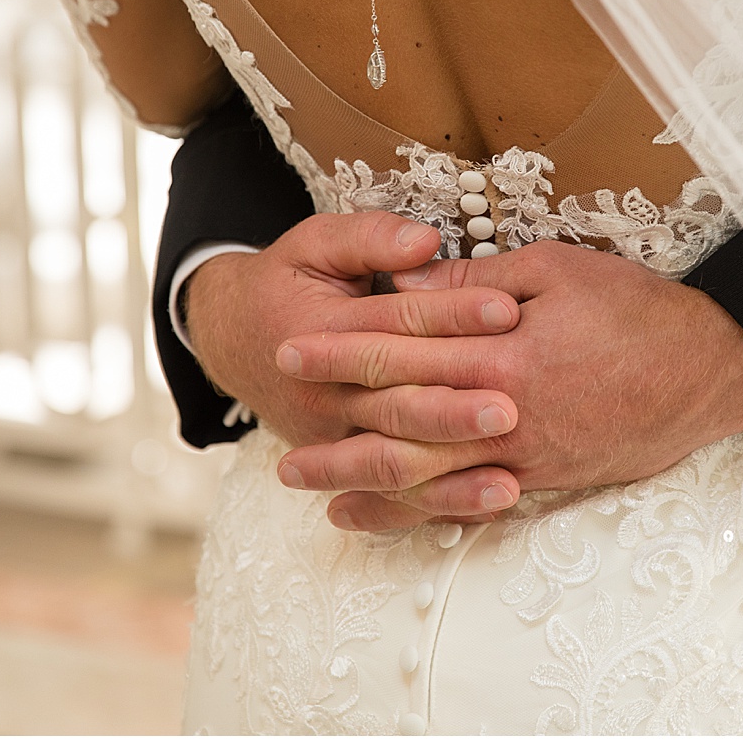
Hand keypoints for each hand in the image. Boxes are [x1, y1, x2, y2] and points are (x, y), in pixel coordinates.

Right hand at [184, 212, 526, 516]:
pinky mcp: (346, 463)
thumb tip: (424, 241)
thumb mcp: (316, 243)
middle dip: (454, 411)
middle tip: (510, 410)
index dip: (452, 315)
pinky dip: (442, 504)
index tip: (507, 309)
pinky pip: (396, 492)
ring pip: (397, 462)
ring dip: (453, 475)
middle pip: (398, 406)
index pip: (395, 324)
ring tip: (508, 481)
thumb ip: (370, 238)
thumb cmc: (288, 282)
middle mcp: (325, 395)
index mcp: (321, 330)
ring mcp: (333, 438)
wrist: (233, 339)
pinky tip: (490, 504)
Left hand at [274, 240, 742, 530]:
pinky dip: (413, 511)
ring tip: (304, 483)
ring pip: (423, 476)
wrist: (711, 372)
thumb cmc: (639, 310)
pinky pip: (464, 502)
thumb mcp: (559, 268)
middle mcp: (504, 413)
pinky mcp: (542, 480)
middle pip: (399, 424)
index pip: (403, 352)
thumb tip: (408, 285)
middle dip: (333, 427)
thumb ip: (478, 283)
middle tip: (275, 436)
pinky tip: (373, 514)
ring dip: (359, 480)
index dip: (341, 351)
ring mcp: (522, 456)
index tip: (290, 347)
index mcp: (502, 352)